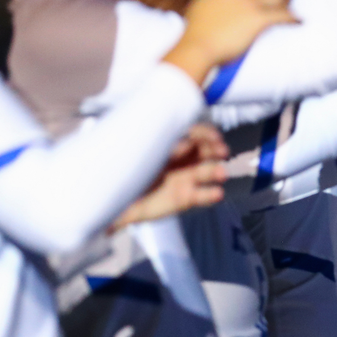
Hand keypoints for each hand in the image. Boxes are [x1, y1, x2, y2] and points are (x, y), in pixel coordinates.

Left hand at [112, 124, 228, 226]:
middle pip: (204, 150)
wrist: (114, 202)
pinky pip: (203, 195)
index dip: (205, 133)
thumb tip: (182, 141)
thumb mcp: (139, 153)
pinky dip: (212, 194)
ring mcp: (183, 178)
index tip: (213, 136)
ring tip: (221, 174)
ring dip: (216, 170)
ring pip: (206, 171)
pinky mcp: (184, 198)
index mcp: (168, 144)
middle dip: (215, 148)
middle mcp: (179, 160)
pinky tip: (217, 193)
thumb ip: (161, 146)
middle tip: (222, 151)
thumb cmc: (122, 174)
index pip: (192, 133)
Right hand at [164, 0, 295, 81]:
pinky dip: (293, 19)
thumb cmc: (194, 35)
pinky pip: (284, 15)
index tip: (257, 1)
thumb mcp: (198, 8)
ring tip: (288, 15)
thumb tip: (216, 6)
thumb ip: (211, 1)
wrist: (196, 48)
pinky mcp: (260, 17)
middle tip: (274, 9)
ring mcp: (249, 1)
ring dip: (281, 6)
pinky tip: (299, 22)